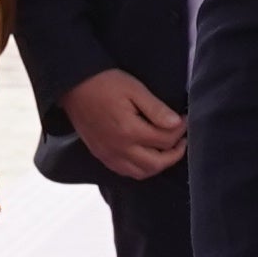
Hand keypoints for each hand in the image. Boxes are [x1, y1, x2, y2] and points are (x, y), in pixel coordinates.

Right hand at [64, 69, 187, 178]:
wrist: (73, 87)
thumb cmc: (105, 84)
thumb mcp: (134, 89)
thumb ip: (156, 109)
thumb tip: (177, 123)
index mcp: (129, 131)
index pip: (165, 140)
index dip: (180, 130)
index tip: (184, 119)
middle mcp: (119, 148)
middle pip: (157, 163)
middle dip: (175, 153)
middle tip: (182, 139)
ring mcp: (109, 155)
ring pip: (142, 172)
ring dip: (159, 164)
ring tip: (167, 148)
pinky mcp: (101, 155)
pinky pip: (125, 171)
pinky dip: (141, 168)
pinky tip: (146, 155)